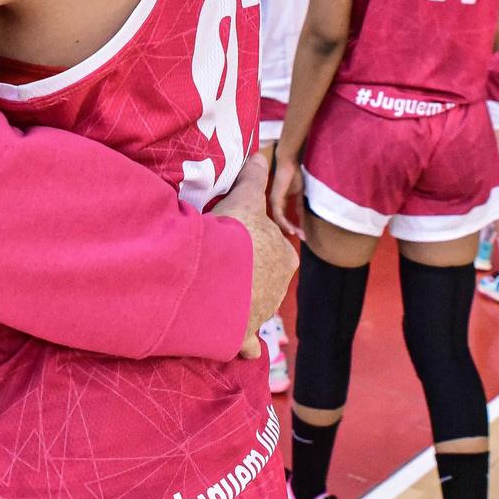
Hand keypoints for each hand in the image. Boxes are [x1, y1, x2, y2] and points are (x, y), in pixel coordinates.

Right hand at [217, 154, 295, 357]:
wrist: (215, 276)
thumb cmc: (232, 235)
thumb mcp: (243, 200)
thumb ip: (253, 179)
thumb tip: (261, 154)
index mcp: (284, 255)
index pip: (271, 246)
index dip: (250, 241)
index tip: (231, 239)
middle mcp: (279, 286)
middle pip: (263, 278)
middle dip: (248, 275)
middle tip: (219, 266)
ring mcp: (262, 313)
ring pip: (254, 307)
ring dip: (240, 304)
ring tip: (214, 295)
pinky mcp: (243, 335)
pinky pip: (248, 344)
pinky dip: (243, 344)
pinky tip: (235, 342)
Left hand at [268, 143, 302, 239]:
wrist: (288, 163)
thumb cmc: (294, 175)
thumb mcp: (299, 193)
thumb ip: (299, 205)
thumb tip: (302, 217)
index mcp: (280, 201)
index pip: (285, 218)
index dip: (294, 226)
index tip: (304, 234)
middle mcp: (275, 203)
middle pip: (281, 221)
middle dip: (293, 230)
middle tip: (303, 237)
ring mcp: (274, 201)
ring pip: (279, 221)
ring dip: (290, 229)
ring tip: (299, 235)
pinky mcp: (275, 199)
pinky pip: (279, 215)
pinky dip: (285, 224)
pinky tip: (292, 229)